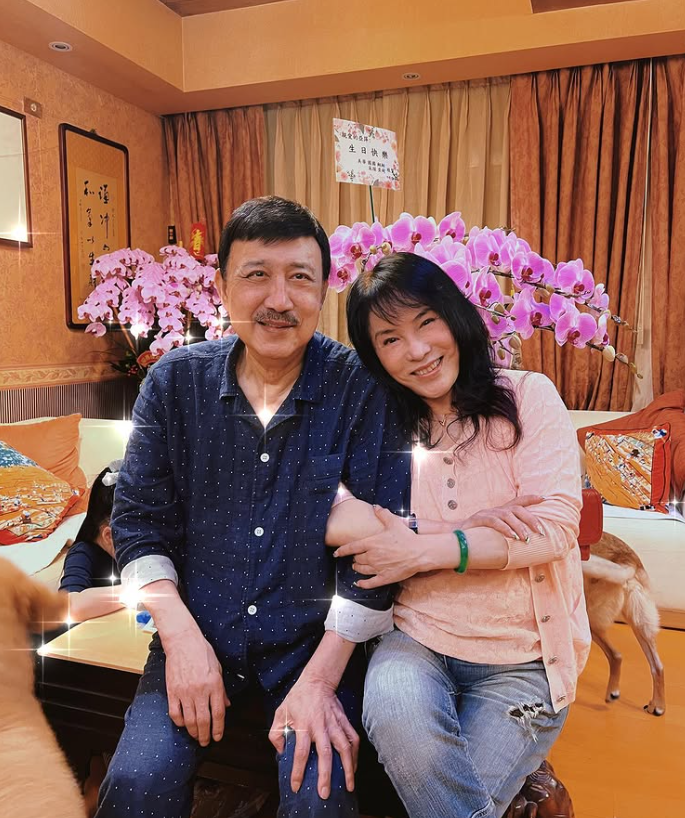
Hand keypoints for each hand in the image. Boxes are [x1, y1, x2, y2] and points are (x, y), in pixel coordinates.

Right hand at [163, 629, 230, 746]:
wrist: (182, 641)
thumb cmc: (202, 652)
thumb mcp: (218, 668)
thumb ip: (222, 689)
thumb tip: (226, 705)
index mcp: (214, 684)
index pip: (218, 713)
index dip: (218, 729)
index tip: (217, 737)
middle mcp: (200, 691)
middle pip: (204, 721)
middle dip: (205, 735)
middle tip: (206, 742)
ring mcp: (185, 692)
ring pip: (189, 720)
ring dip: (193, 732)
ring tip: (196, 736)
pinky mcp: (172, 691)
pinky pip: (175, 714)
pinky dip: (179, 723)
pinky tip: (183, 725)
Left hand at [269, 677, 358, 798]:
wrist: (317, 680)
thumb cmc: (297, 698)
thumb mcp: (280, 713)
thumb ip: (276, 733)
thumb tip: (281, 752)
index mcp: (303, 725)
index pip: (301, 752)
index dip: (298, 771)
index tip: (296, 786)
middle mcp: (320, 726)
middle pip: (325, 753)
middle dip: (326, 775)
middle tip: (325, 793)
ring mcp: (334, 723)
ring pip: (344, 747)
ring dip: (348, 767)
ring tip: (349, 785)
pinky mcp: (344, 720)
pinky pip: (353, 738)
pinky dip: (356, 753)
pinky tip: (354, 766)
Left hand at [333, 506, 425, 588]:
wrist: (419, 552)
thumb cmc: (406, 537)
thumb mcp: (393, 523)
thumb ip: (383, 514)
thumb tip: (376, 507)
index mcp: (371, 543)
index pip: (351, 547)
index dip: (342, 551)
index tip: (336, 553)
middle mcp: (372, 556)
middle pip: (357, 559)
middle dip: (355, 558)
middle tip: (355, 558)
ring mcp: (378, 568)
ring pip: (361, 570)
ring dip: (357, 568)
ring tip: (356, 567)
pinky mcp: (385, 577)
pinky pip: (370, 583)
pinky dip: (363, 584)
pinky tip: (359, 583)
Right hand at [459, 495, 544, 540]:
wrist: (454, 536)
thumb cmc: (477, 537)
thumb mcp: (495, 534)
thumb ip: (507, 534)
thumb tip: (525, 543)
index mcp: (500, 511)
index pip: (518, 501)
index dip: (530, 498)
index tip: (544, 498)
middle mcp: (495, 510)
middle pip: (517, 508)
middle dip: (531, 518)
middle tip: (541, 531)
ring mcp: (487, 513)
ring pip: (507, 515)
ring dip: (519, 526)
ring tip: (526, 538)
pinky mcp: (478, 520)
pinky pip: (494, 522)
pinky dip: (505, 529)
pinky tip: (512, 536)